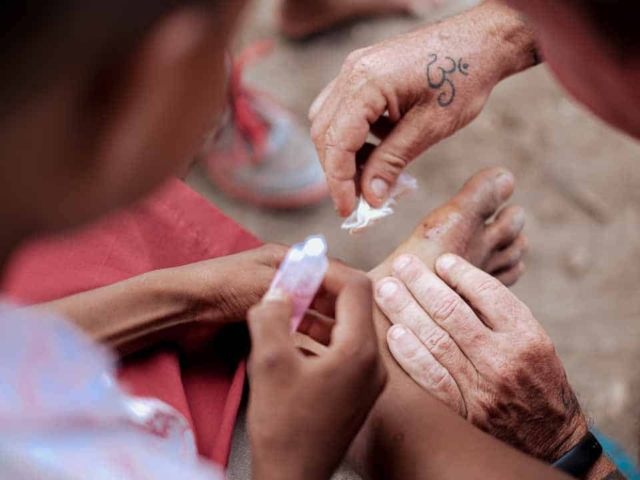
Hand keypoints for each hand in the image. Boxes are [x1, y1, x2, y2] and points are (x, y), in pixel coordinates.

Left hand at [170, 243, 357, 347]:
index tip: (363, 307)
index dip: (345, 287)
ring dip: (324, 325)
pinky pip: (293, 326)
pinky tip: (317, 348)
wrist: (181, 309)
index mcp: (284, 258)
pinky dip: (306, 334)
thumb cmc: (221, 287)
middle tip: (355, 330)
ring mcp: (272, 298)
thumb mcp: (265, 282)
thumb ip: (301, 285)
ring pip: (308, 311)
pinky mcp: (262, 319)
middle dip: (338, 309)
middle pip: (320, 292)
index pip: (326, 269)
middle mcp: (281, 276)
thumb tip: (334, 287)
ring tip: (341, 344)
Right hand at [247, 275, 386, 479]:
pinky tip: (292, 339)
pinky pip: (344, 349)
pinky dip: (321, 336)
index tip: (302, 268)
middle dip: (320, 292)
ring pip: (347, 328)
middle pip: (354, 306)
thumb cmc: (284, 429)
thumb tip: (276, 293)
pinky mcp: (357, 392)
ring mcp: (368, 380)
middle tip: (291, 286)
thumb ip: (270, 317)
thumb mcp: (268, 363)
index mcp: (359, 352)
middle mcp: (373, 363)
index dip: (328, 271)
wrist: (292, 478)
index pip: (356, 287)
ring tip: (286, 311)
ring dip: (318, 314)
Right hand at [309, 0, 537, 215]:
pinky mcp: (363, 73)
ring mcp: (355, 69)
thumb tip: (370, 197)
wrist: (482, 42)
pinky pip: (343, 110)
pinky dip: (353, 137)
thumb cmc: (463, 78)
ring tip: (371, 177)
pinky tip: (378, 150)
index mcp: (366, 82)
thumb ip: (393, 161)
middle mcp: (352, 72)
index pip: (336, 142)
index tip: (348, 210)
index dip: (338, 181)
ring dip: (343, 155)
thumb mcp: (430, 127)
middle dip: (337, 171)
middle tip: (358, 200)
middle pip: (324, 132)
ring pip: (329, 122)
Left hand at [376, 253, 586, 461]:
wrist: (550, 439)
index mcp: (526, 335)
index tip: (439, 260)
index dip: (458, 272)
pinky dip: (410, 354)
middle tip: (402, 264)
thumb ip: (499, 313)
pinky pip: (431, 378)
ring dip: (405, 310)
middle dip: (421, 283)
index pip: (487, 292)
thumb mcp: (533, 341)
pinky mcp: (464, 412)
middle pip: (451, 311)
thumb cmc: (535, 379)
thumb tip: (455, 279)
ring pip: (435, 340)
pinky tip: (393, 333)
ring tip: (387, 290)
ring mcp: (482, 388)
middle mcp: (504, 359)